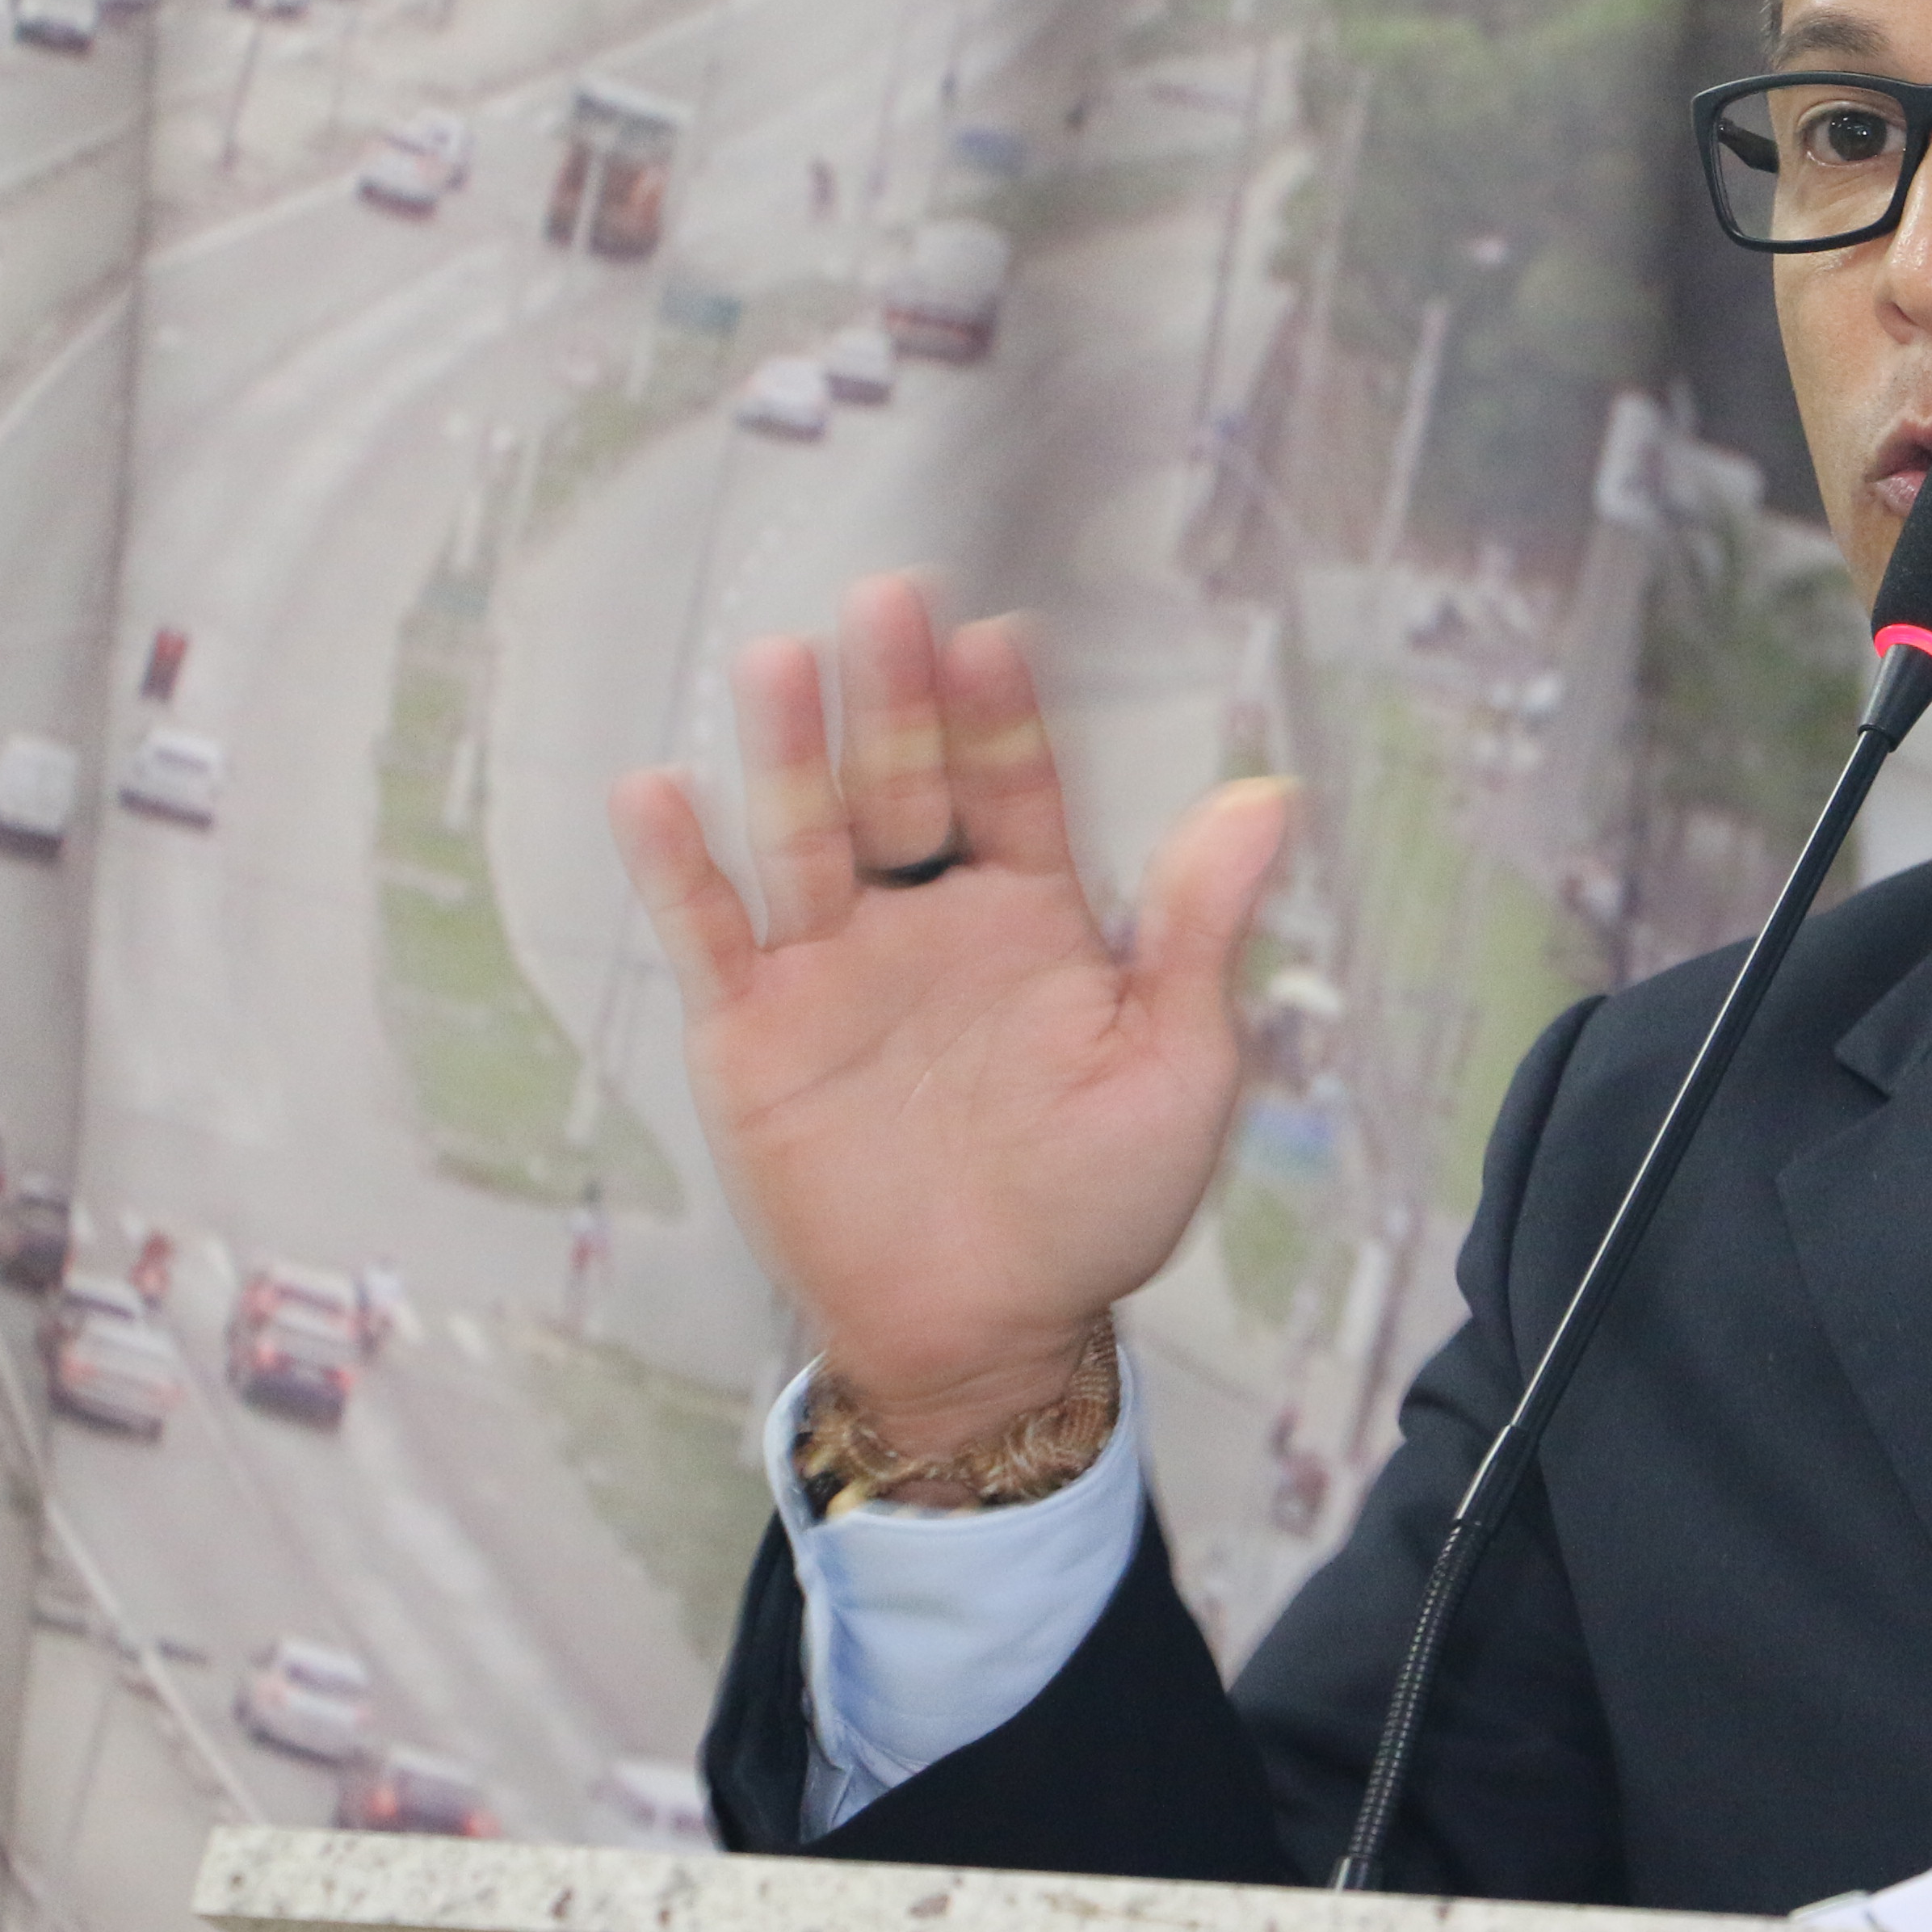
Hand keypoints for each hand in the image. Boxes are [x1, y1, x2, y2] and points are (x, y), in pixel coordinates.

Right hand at [608, 575, 1289, 1456]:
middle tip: (889, 599)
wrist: (991, 1332)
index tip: (995, 632)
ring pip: (805, 838)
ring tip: (782, 661)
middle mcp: (928, 924)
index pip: (1014, 789)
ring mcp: (834, 972)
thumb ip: (1203, 929)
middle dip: (897, 698)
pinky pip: (710, 938)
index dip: (1002, 714)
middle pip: (906, 785)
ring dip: (791, 753)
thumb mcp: (1179, 1064)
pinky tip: (660, 791)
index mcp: (1034, 921)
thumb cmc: (1099, 1207)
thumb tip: (1271, 796)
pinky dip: (682, 869)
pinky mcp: (753, 1036)